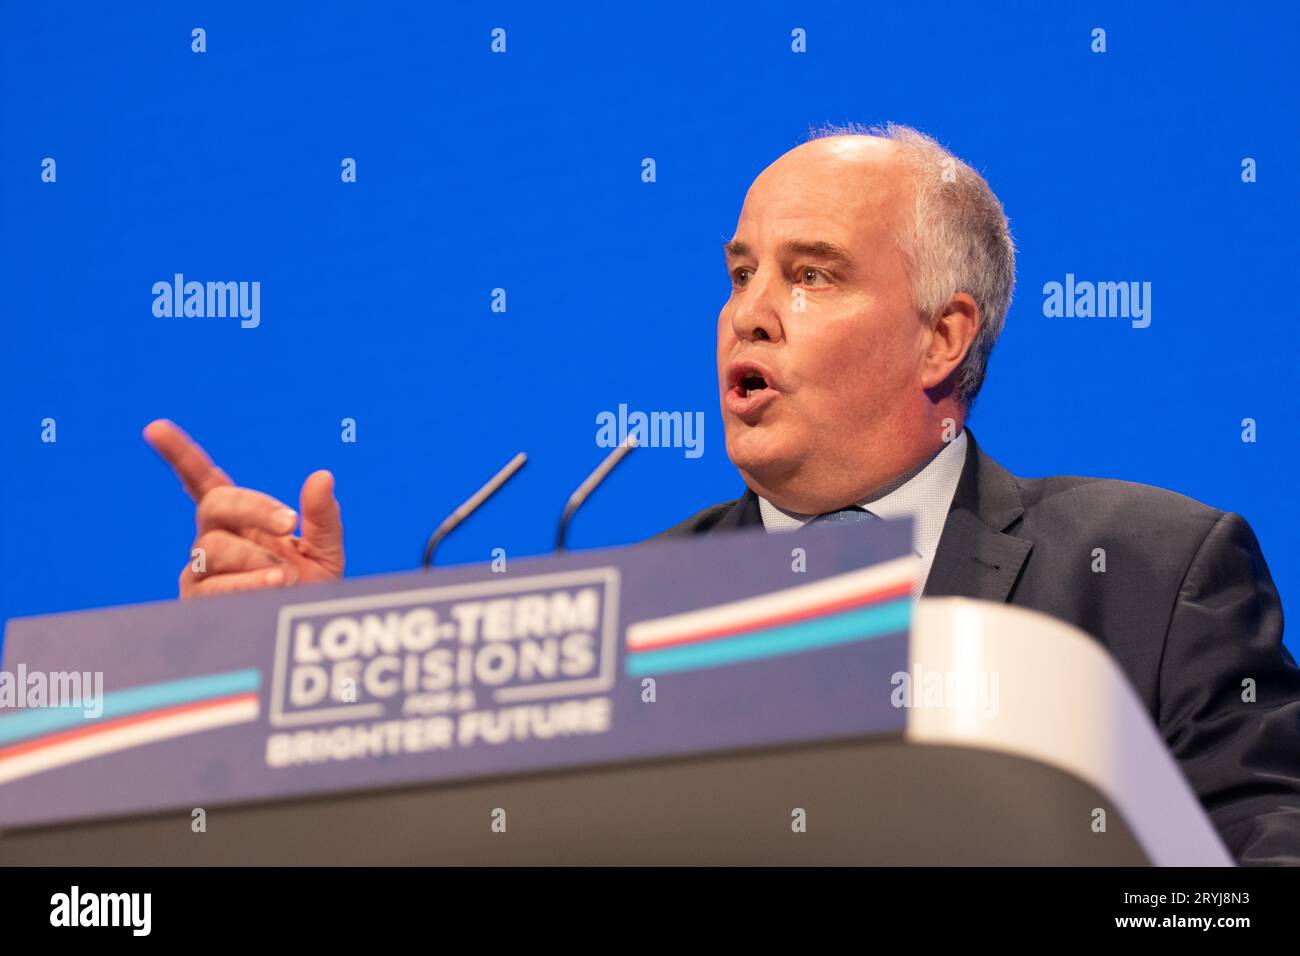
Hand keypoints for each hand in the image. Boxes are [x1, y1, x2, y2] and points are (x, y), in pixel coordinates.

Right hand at [143, 419, 344, 597]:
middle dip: (252, 507)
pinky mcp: (198, 603)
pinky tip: (272, 587)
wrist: (301, 638)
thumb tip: (322, 476)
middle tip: (289, 522)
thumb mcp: (325, 551)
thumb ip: (322, 516)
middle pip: (213, 506)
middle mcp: (212, 540)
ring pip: (213, 549)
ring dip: (254, 559)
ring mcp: (201, 571)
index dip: (180, 455)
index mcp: (239, 520)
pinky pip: (214, 586)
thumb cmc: (309, 591)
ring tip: (286, 576)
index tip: (155, 428)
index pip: (204, 482)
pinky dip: (247, 584)